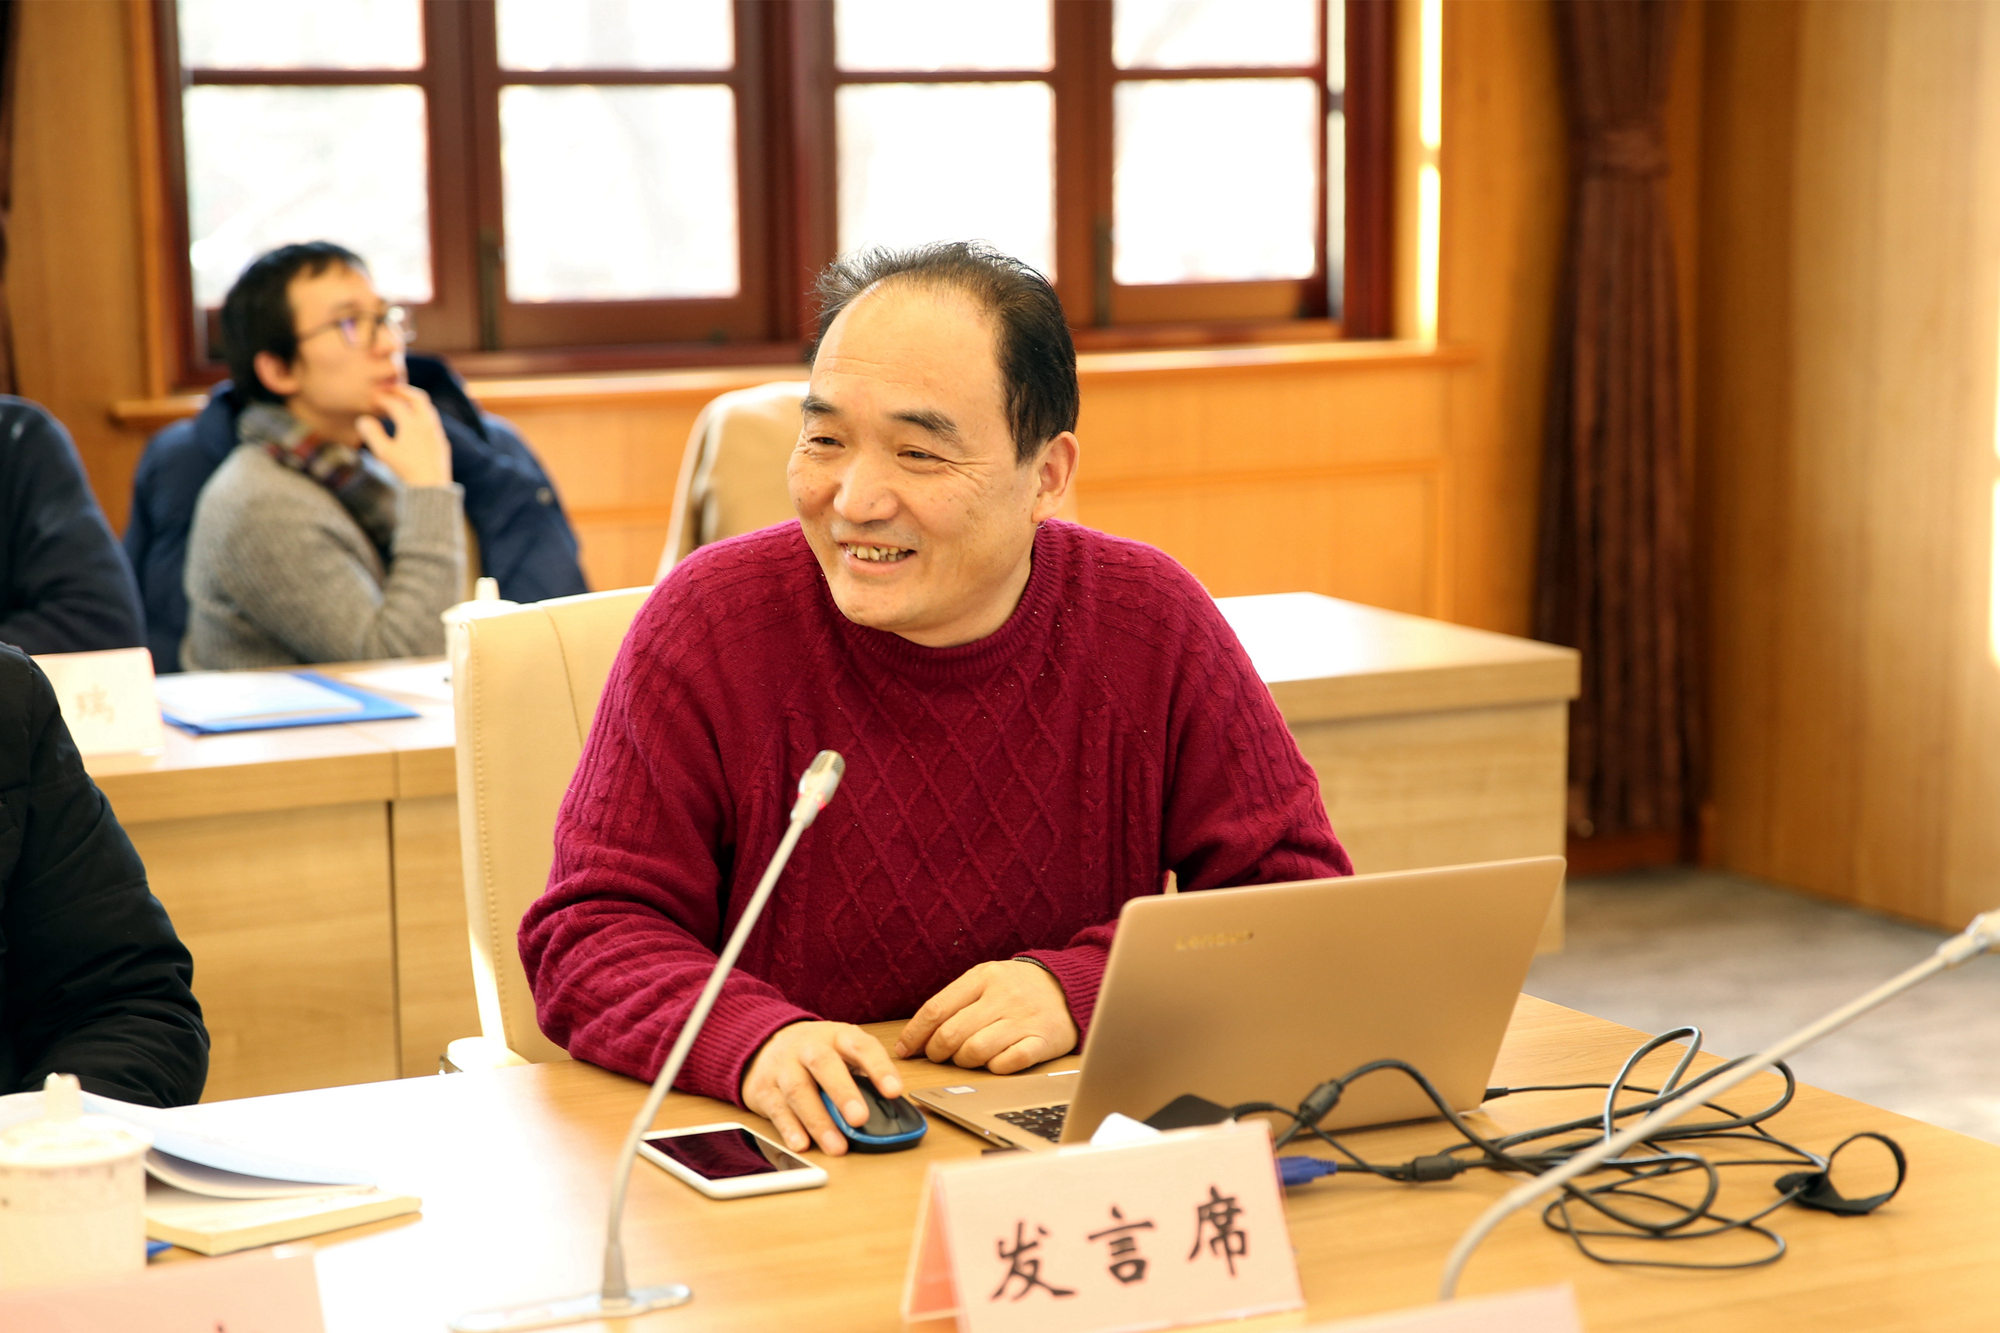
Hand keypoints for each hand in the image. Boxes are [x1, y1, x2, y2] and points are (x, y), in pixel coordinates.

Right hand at [356, 382, 452, 488]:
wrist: (431, 488)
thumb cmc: (405, 471)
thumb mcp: (384, 453)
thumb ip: (372, 434)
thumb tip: (363, 419)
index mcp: (412, 424)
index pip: (395, 403)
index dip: (382, 398)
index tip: (373, 397)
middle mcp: (427, 424)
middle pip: (418, 398)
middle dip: (403, 391)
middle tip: (391, 389)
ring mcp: (437, 432)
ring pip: (427, 409)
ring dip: (414, 402)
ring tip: (402, 402)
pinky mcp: (441, 442)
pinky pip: (432, 421)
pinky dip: (422, 414)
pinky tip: (414, 422)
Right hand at [741, 1021, 903, 1155]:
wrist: (766, 1044)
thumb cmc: (816, 1054)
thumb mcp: (842, 1053)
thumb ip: (862, 1077)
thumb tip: (887, 1112)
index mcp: (837, 1036)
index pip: (861, 1046)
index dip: (879, 1068)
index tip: (894, 1091)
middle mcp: (808, 1047)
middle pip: (824, 1064)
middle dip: (843, 1093)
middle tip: (860, 1119)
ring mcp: (783, 1067)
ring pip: (799, 1090)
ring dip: (819, 1121)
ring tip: (837, 1146)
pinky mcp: (764, 1089)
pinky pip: (776, 1109)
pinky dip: (789, 1129)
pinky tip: (802, 1144)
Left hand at [895, 959, 1077, 1073]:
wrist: (1069, 985)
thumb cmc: (1017, 987)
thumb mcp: (985, 979)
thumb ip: (954, 1001)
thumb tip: (916, 1036)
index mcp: (982, 977)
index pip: (936, 1009)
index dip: (915, 1034)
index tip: (905, 1050)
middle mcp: (1002, 997)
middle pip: (951, 1034)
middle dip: (936, 1052)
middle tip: (938, 1056)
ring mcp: (1023, 1019)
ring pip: (976, 1050)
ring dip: (964, 1061)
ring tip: (966, 1058)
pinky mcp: (1043, 1040)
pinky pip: (1009, 1063)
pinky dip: (995, 1068)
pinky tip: (994, 1062)